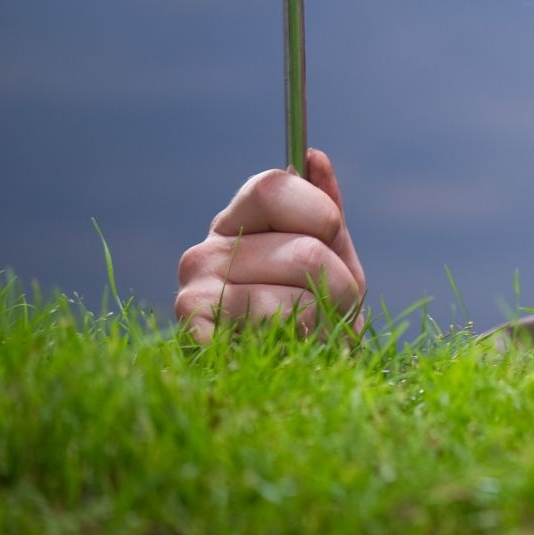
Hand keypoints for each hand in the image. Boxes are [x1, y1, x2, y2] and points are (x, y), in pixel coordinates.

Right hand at [175, 148, 367, 341]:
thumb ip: (325, 208)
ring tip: (312, 332)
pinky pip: (276, 330)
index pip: (273, 186)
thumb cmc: (316, 310)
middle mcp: (205, 251)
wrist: (295, 378)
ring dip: (324, 322)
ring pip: (295, 298)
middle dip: (340, 285)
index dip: (319, 214)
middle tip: (333, 305)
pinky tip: (284, 348)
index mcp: (237, 221)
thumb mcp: (333, 254)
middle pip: (303, 251)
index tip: (331, 238)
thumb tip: (313, 156)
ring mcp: (192, 293)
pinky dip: (300, 342)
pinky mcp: (195, 336)